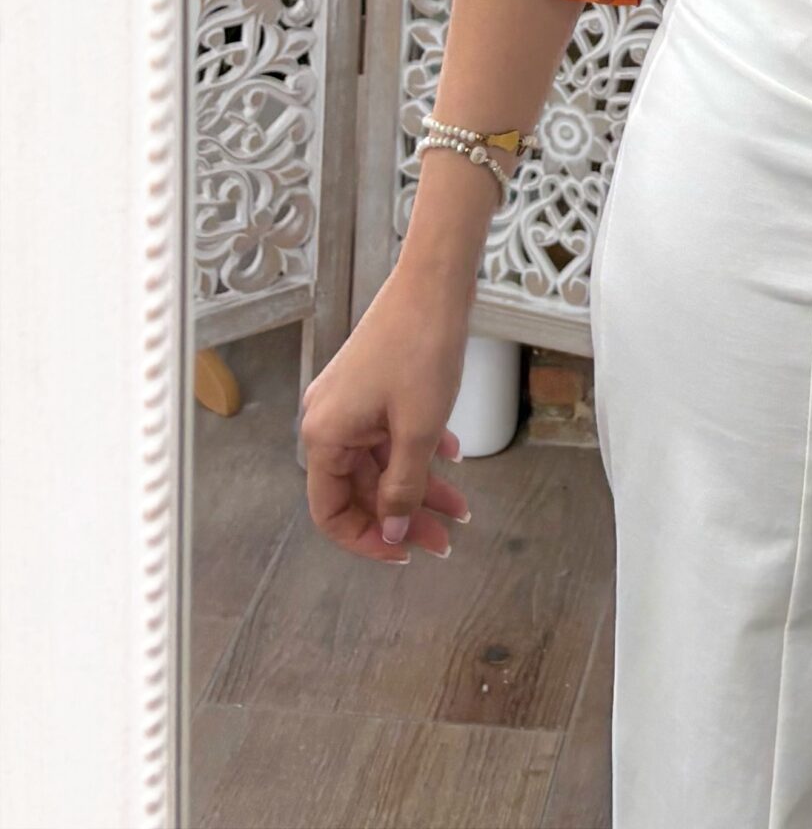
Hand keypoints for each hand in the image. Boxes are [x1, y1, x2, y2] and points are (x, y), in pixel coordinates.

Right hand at [298, 265, 472, 563]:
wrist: (434, 283)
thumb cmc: (422, 350)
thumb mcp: (418, 431)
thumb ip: (402, 489)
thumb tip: (393, 533)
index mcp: (324, 436)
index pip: (331, 512)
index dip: (367, 540)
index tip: (406, 553)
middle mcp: (327, 421)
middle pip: (360, 489)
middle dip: (405, 515)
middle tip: (446, 537)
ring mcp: (349, 402)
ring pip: (381, 463)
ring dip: (420, 485)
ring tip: (461, 506)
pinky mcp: (371, 386)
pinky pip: (390, 433)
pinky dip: (419, 450)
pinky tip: (454, 456)